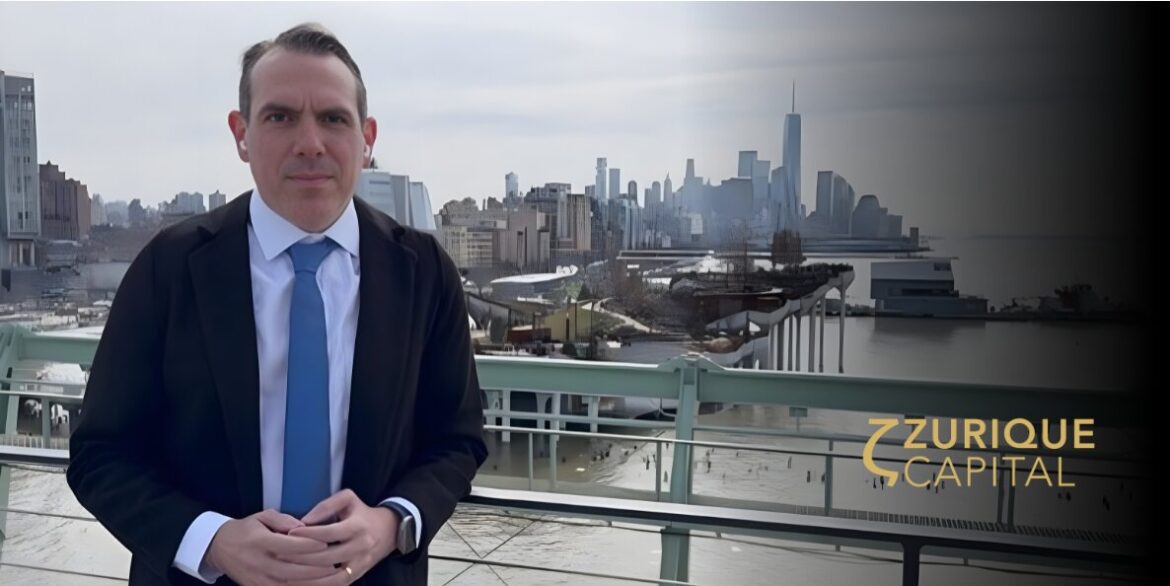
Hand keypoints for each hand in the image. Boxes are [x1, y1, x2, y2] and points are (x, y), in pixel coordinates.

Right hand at [206, 509, 336, 585]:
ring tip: (329, 578)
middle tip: (334, 563)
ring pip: (288, 584)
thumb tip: (304, 527)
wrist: (219, 548)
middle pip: (291, 569)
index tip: (325, 543)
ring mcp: (256, 579)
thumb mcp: (261, 517)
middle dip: (315, 568)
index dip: (308, 545)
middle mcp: (258, 562)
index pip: (288, 545)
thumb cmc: (245, 530)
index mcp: (259, 542)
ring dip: (310, 583)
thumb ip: (283, 520)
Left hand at [279, 489, 399, 584]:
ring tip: (286, 575)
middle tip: (280, 556)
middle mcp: (361, 547)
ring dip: (308, 579)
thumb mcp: (348, 499)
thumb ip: (326, 506)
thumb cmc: (362, 513)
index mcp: (358, 526)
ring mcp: (360, 564)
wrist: (389, 530)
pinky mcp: (358, 575)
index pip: (328, 533)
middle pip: (327, 558)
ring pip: (332, 578)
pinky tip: (302, 584)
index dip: (307, 534)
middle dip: (301, 558)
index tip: (288, 534)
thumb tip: (304, 521)